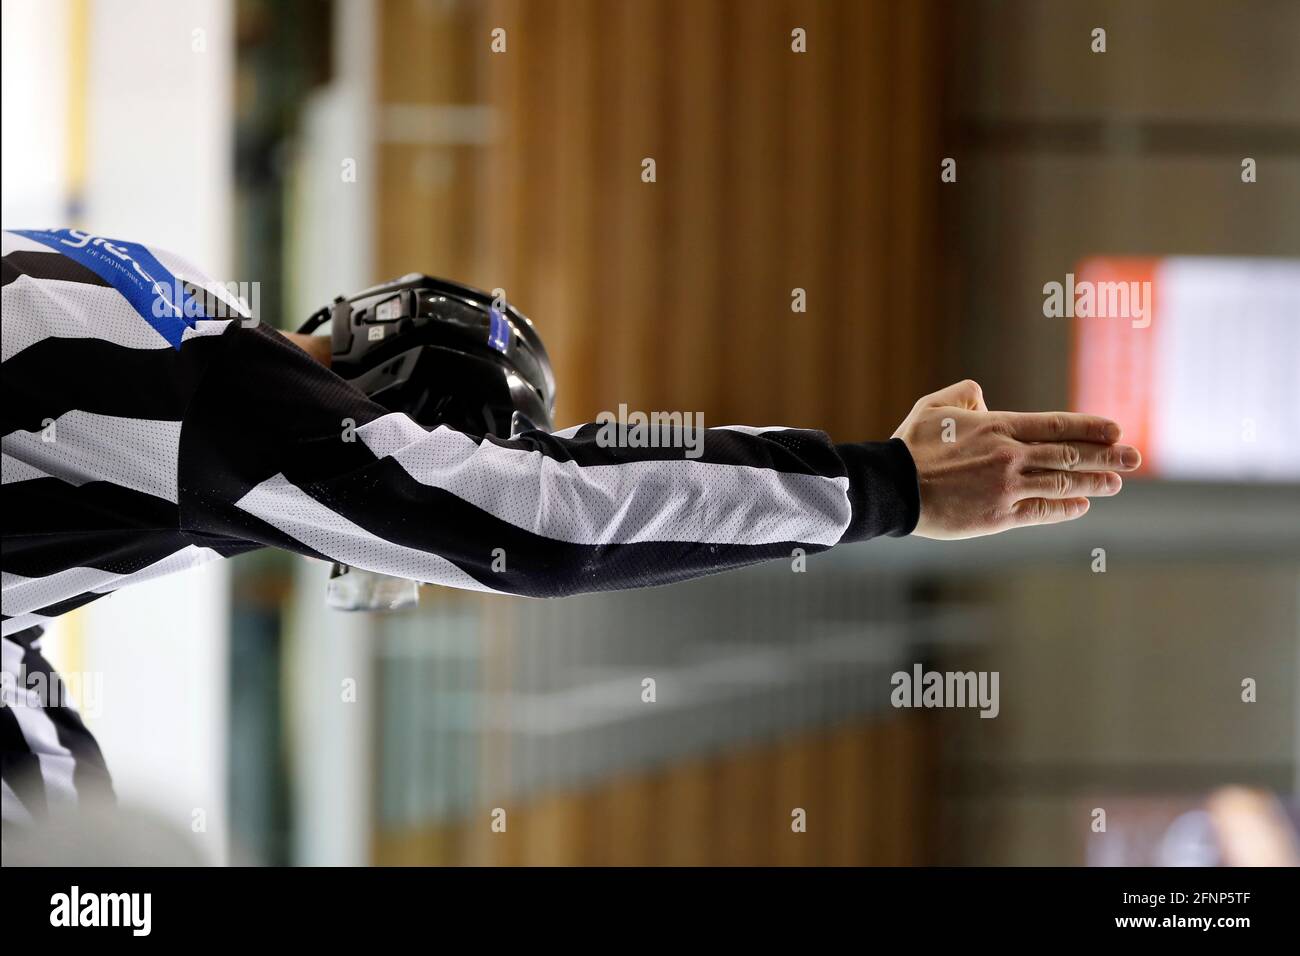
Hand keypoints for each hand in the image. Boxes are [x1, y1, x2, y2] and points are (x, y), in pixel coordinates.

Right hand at [891, 380, 1140, 539]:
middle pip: (1070, 455)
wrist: (893, 488)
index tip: (1116, 430)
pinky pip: (1042, 512)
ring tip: (1116, 483)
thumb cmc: (910, 447)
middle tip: (1133, 457)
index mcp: (998, 426)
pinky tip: (1083, 505)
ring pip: (1063, 484)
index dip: (1091, 427)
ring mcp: (1007, 487)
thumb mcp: (934, 406)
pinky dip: (1066, 508)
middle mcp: (1010, 456)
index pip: (1057, 425)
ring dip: (1095, 482)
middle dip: (1107, 456)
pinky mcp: (999, 516)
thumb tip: (982, 395)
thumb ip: (963, 394)